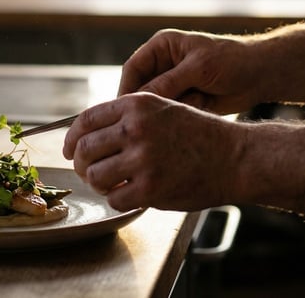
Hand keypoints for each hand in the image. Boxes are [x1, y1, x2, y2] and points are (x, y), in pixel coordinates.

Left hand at [62, 92, 244, 211]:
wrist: (234, 156)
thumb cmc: (197, 133)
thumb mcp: (161, 107)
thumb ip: (127, 115)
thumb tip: (90, 132)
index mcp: (136, 104)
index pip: (85, 120)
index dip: (71, 138)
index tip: (69, 149)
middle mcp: (136, 128)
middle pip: (84, 149)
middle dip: (80, 163)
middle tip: (88, 170)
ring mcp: (143, 159)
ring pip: (95, 175)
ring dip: (97, 183)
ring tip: (109, 183)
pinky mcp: (151, 188)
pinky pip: (115, 198)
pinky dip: (116, 199)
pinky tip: (128, 194)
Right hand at [119, 28, 259, 114]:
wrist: (261, 75)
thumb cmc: (232, 60)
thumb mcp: (199, 68)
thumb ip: (168, 83)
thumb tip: (139, 99)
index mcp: (162, 47)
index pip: (133, 69)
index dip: (126, 90)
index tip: (124, 111)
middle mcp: (163, 65)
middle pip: (140, 89)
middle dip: (146, 106)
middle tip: (150, 120)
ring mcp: (173, 84)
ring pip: (155, 105)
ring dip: (169, 111)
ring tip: (193, 104)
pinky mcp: (184, 100)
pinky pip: (172, 114)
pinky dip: (182, 116)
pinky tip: (202, 106)